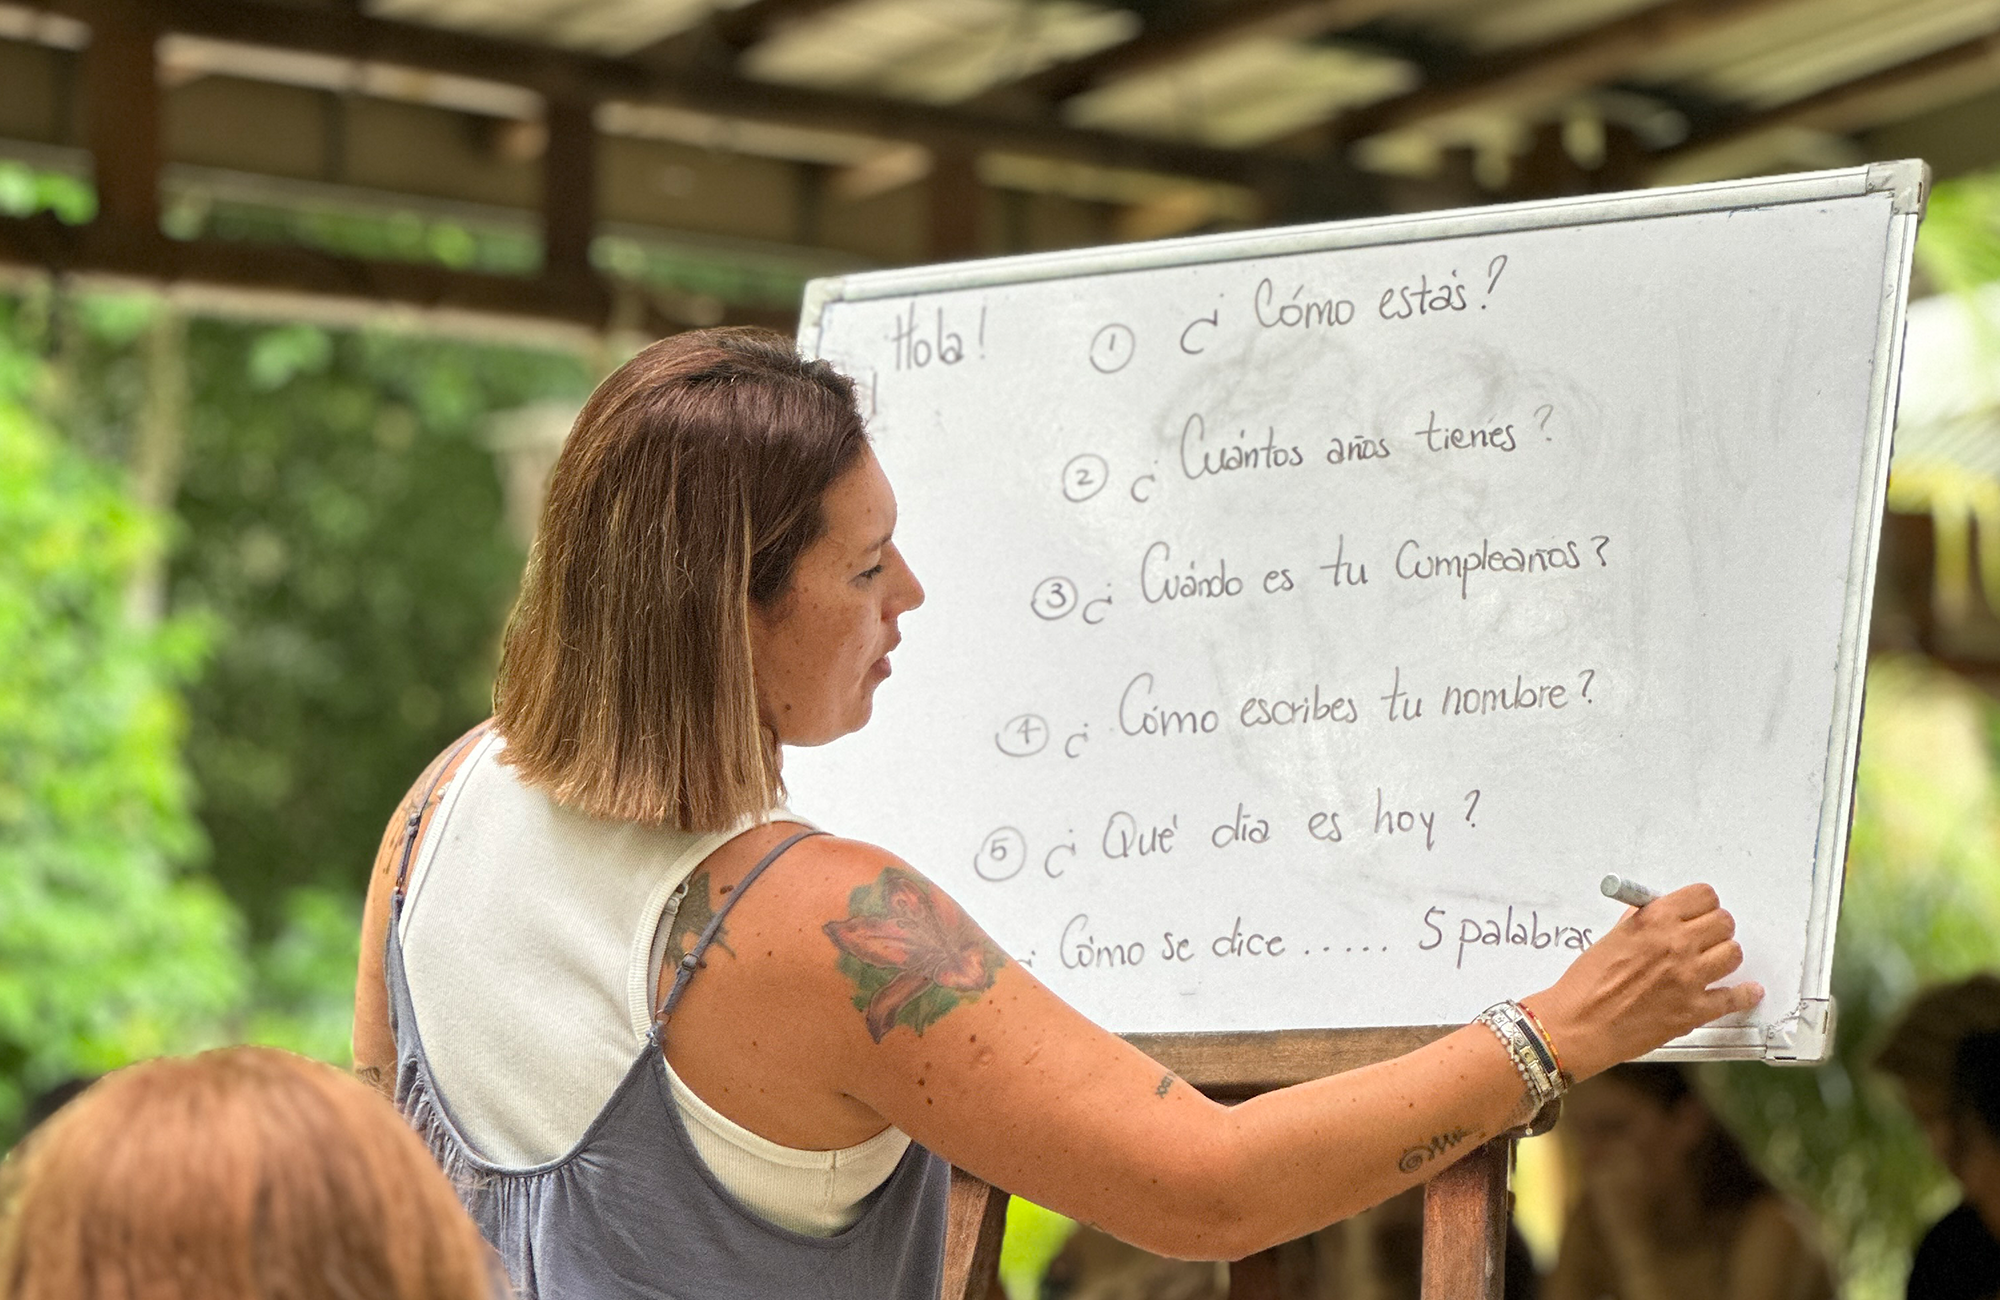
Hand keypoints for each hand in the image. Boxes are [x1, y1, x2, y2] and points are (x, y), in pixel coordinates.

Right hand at [1521, 884, 1761, 1079]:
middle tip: (1708, 934)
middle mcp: (1677, 945)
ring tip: (1714, 960)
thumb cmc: (1586, 985)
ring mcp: (1689, 979)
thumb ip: (1640, 923)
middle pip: (1724, 922)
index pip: (1703, 896)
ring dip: (1724, 955)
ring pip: (1733, 954)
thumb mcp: (1611, 939)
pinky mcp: (1695, 1010)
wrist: (1579, 1025)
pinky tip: (1748, 991)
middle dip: (1716, 927)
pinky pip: (1734, 998)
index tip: (1701, 909)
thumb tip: (1658, 914)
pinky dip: (1744, 994)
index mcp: (1654, 921)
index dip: (1703, 903)